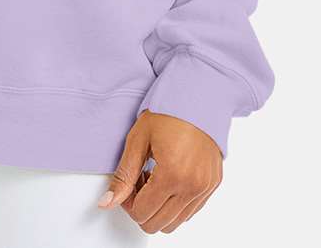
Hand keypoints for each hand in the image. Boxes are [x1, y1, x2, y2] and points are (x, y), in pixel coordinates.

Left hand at [97, 109, 221, 232]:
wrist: (198, 95)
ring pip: (175, 222)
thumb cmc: (168, 111)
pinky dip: (175, 204)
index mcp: (172, 175)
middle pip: (158, 224)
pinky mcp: (213, 184)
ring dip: (159, 208)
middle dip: (142, 208)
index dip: (127, 202)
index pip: (142, 213)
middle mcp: (192, 186)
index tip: (127, 183)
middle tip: (138, 182)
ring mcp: (205, 187)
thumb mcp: (138, 139)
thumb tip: (106, 202)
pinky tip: (168, 179)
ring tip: (153, 179)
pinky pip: (191, 211)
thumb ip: (123, 176)